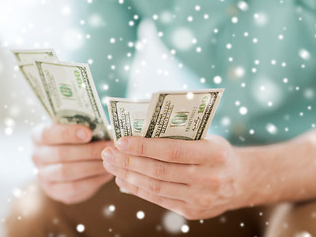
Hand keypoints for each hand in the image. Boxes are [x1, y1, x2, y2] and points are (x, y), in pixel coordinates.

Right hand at [31, 123, 113, 204]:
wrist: (70, 163)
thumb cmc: (76, 140)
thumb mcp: (76, 129)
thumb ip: (84, 127)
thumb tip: (105, 128)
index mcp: (39, 135)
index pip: (48, 133)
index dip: (69, 133)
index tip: (89, 133)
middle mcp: (37, 155)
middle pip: (61, 154)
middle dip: (88, 151)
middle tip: (108, 147)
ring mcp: (43, 175)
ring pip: (67, 172)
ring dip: (92, 166)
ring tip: (110, 161)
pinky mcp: (54, 191)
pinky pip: (74, 188)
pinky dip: (93, 180)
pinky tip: (107, 173)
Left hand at [101, 135, 245, 219]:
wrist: (241, 181)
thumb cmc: (216, 153)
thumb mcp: (205, 138)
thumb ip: (177, 137)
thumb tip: (138, 136)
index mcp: (213, 154)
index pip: (172, 150)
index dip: (144, 146)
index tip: (121, 140)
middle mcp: (208, 178)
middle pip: (159, 171)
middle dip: (128, 162)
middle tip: (108, 153)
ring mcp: (201, 199)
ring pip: (155, 187)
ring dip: (128, 176)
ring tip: (111, 165)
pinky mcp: (192, 212)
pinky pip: (159, 200)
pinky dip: (137, 190)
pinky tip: (123, 180)